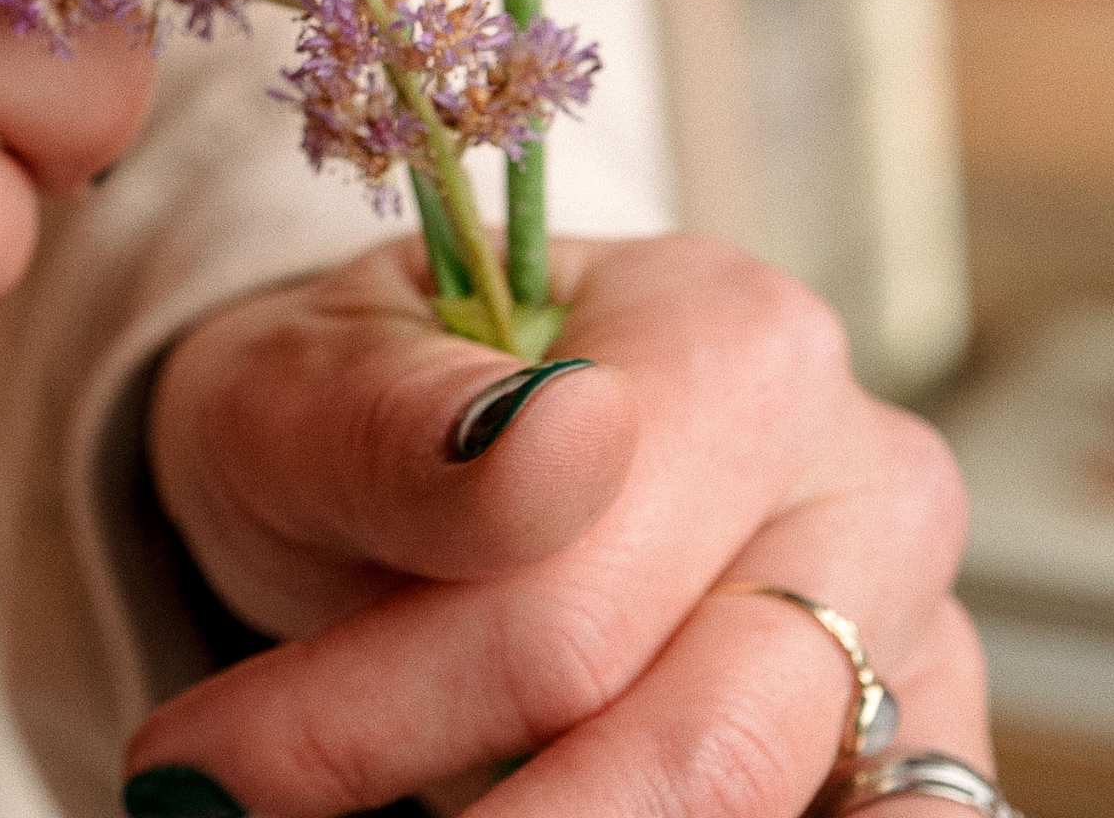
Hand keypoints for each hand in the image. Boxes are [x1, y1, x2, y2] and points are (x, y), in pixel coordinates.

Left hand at [134, 235, 982, 815]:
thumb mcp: (301, 391)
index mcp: (735, 343)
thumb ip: (405, 426)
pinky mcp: (914, 745)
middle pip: (695, 740)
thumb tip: (559, 442)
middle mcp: (862, 483)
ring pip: (774, 808)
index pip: (566, 605)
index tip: (198, 777)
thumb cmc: (354, 412)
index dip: (363, 718)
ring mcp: (908, 628)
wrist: (406, 455)